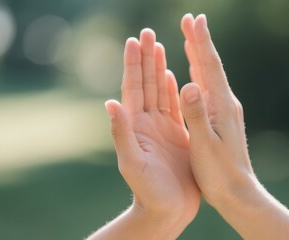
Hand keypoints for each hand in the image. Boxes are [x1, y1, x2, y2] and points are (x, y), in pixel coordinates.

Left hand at [105, 29, 199, 229]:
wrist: (166, 210)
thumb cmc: (148, 191)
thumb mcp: (132, 162)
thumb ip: (122, 133)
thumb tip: (110, 103)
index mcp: (137, 126)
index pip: (133, 88)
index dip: (133, 64)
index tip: (134, 40)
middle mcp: (147, 123)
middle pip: (146, 84)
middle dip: (146, 58)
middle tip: (147, 33)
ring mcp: (162, 128)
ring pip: (160, 91)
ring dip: (159, 68)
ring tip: (159, 46)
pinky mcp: (178, 135)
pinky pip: (174, 107)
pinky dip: (173, 90)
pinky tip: (173, 77)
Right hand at [179, 14, 288, 239]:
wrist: (237, 191)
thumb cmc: (219, 172)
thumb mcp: (205, 145)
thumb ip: (196, 115)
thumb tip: (188, 84)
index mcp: (221, 105)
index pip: (209, 66)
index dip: (200, 42)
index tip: (193, 19)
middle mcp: (225, 103)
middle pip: (210, 65)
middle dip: (199, 41)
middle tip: (190, 19)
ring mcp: (224, 111)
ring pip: (209, 76)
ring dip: (199, 55)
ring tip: (191, 38)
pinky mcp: (220, 119)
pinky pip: (208, 90)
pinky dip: (199, 75)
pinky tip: (194, 75)